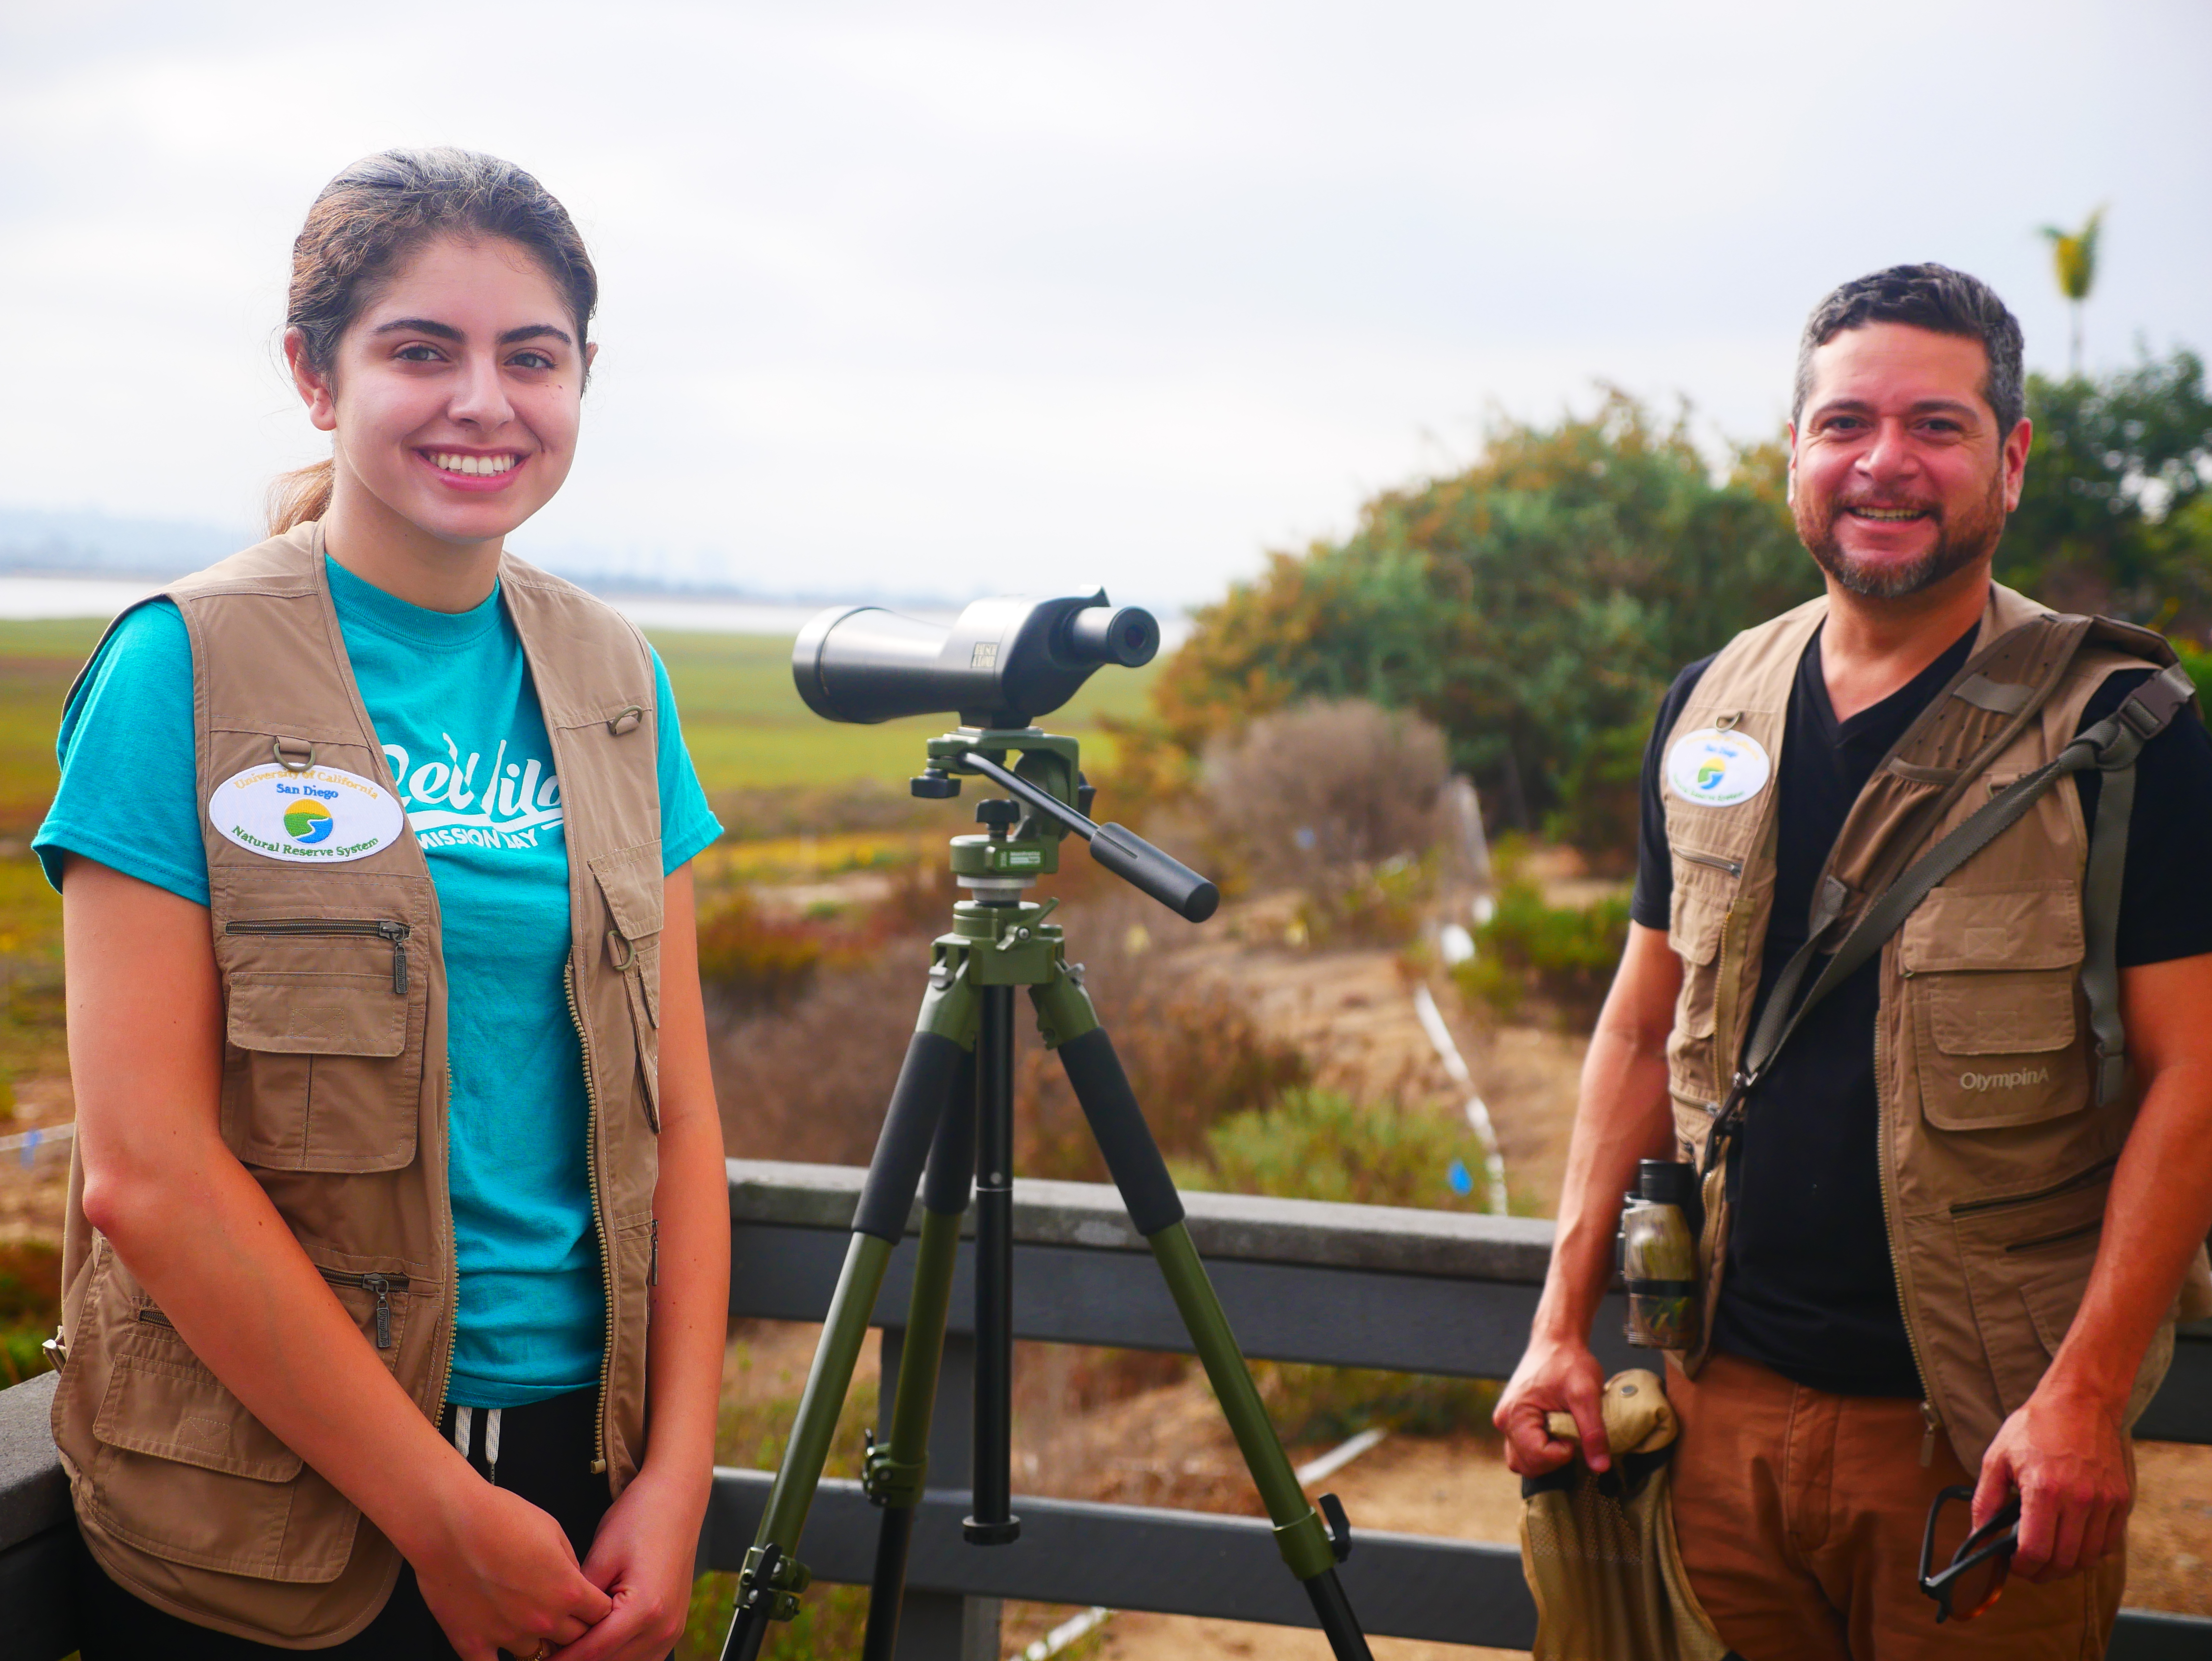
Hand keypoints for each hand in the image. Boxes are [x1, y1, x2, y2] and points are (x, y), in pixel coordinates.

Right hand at [411, 1481, 613, 1660]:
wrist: (448, 1522)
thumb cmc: (499, 1517)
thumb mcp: (553, 1530)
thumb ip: (570, 1565)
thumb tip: (574, 1583)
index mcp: (567, 1590)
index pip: (601, 1615)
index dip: (597, 1609)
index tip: (590, 1604)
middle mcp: (542, 1619)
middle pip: (574, 1640)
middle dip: (573, 1628)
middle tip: (561, 1615)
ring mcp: (507, 1635)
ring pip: (538, 1656)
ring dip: (538, 1642)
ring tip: (527, 1623)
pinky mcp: (472, 1643)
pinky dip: (498, 1660)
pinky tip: (499, 1648)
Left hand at [552, 1462, 711, 1660]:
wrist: (676, 1497)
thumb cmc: (640, 1517)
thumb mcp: (601, 1556)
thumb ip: (580, 1601)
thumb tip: (557, 1629)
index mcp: (646, 1609)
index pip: (593, 1652)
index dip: (560, 1660)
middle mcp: (664, 1627)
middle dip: (577, 1660)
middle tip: (546, 1654)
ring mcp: (673, 1630)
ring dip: (599, 1659)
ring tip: (568, 1649)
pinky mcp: (674, 1626)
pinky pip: (642, 1657)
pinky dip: (618, 1655)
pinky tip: (596, 1644)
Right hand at [1494, 1329, 1610, 1475]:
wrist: (1556, 1341)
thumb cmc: (1568, 1361)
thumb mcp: (1586, 1395)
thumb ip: (1593, 1433)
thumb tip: (1601, 1467)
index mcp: (1515, 1414)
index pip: (1538, 1457)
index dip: (1563, 1453)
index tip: (1576, 1433)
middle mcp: (1504, 1420)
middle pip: (1527, 1465)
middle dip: (1554, 1459)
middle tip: (1571, 1435)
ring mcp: (1507, 1421)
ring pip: (1524, 1461)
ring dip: (1547, 1457)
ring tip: (1563, 1434)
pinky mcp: (1514, 1421)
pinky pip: (1524, 1449)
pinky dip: (1542, 1449)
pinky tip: (1557, 1432)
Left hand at [1972, 1379, 2131, 1583]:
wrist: (2079, 1401)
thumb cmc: (2036, 1426)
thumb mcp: (1997, 1457)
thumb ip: (1985, 1499)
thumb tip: (1978, 1533)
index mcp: (2044, 1489)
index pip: (2036, 1551)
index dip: (2021, 1567)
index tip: (2013, 1565)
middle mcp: (2078, 1499)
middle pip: (2063, 1561)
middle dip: (2042, 1572)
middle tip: (2028, 1567)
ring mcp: (2104, 1502)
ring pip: (2088, 1557)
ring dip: (2067, 1566)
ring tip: (2049, 1558)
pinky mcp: (2121, 1500)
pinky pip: (2108, 1542)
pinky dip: (2090, 1551)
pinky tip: (2072, 1542)